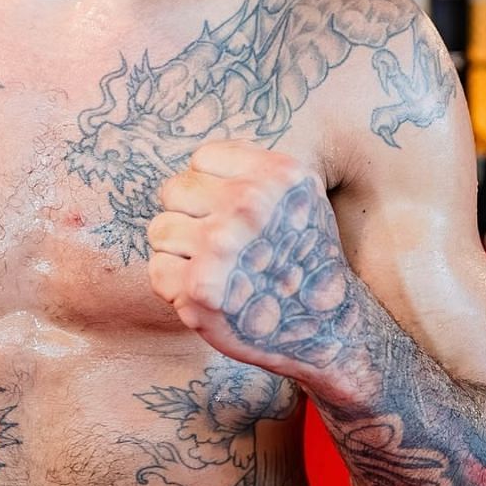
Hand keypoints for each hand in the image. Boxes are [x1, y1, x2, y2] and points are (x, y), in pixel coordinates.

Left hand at [148, 140, 368, 398]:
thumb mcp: (301, 195)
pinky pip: (158, 269)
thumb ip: (253, 172)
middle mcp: (248, 205)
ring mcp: (222, 246)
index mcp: (276, 175)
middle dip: (190, 215)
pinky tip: (210, 292)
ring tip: (214, 267)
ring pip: (160, 229)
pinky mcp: (200, 288)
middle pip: (174, 190)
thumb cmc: (306, 257)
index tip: (229, 211)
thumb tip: (193, 167)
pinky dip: (177, 285)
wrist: (327, 327)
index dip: (210, 186)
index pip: (203, 159)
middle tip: (220, 244)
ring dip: (180, 250)